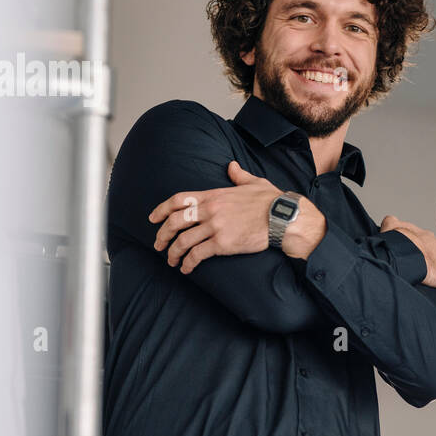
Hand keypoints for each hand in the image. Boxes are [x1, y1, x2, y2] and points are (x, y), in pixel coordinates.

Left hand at [146, 161, 283, 272]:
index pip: (179, 199)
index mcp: (214, 194)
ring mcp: (215, 227)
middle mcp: (210, 210)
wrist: (283, 217)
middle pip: (175, 222)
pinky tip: (186, 268)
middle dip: (162, 234)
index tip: (153, 219)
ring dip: (173, 253)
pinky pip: (197, 255)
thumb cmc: (271, 200)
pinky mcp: (222, 244)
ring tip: (172, 261)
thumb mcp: (253, 182)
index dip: (162, 209)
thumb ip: (238, 175)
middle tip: (158, 245)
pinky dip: (188, 263)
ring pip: (183, 241)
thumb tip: (232, 166)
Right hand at [380, 215, 435, 298]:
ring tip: (426, 288)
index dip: (421, 255)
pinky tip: (435, 298)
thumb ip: (392, 223)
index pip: (427, 246)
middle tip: (419, 277)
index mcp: (427, 237)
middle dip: (430, 266)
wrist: (405, 252)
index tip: (414, 263)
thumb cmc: (398, 241)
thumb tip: (390, 222)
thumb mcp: (391, 226)